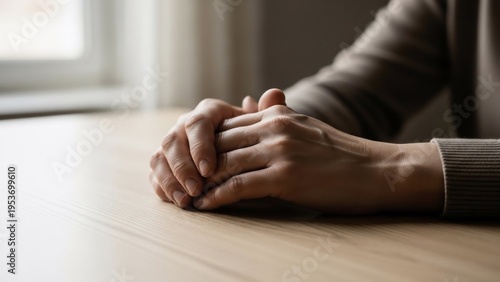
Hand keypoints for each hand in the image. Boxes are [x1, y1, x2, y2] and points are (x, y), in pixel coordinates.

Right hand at [149, 89, 286, 206]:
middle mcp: (186, 124)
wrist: (245, 151)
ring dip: (170, 179)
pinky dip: (163, 187)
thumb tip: (274, 94)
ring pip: (160, 156)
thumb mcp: (265, 126)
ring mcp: (173, 143)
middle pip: (173, 140)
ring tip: (186, 200)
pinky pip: (155, 172)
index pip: (197, 122)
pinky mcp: (165, 162)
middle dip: (182, 167)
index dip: (200, 146)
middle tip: (196, 189)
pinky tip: (177, 201)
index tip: (208, 169)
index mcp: (209, 112)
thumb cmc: (255, 139)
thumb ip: (269, 112)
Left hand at [193, 105, 444, 213]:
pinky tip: (205, 205)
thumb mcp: (304, 126)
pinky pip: (238, 186)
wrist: (376, 171)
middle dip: (197, 164)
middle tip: (182, 182)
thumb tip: (250, 103)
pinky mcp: (285, 177)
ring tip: (187, 196)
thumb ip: (275, 116)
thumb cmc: (339, 154)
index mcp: (277, 113)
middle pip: (220, 143)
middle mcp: (274, 127)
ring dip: (201, 182)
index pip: (227, 126)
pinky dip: (217, 197)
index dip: (206, 146)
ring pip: (224, 164)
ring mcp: (279, 150)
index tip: (193, 164)